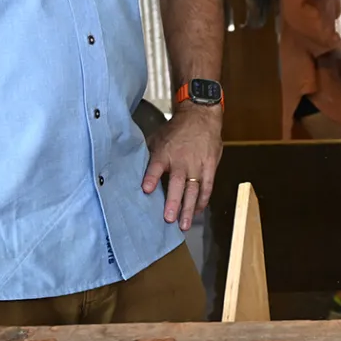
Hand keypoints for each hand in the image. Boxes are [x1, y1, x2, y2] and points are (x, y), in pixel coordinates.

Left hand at [143, 104, 221, 229]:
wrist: (201, 116)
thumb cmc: (176, 129)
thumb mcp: (157, 138)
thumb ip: (148, 155)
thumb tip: (130, 168)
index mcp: (165, 153)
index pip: (156, 167)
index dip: (152, 178)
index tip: (146, 189)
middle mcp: (182, 161)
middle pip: (178, 185)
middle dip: (174, 202)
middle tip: (169, 219)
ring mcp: (198, 165)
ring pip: (194, 190)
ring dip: (188, 208)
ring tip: (184, 224)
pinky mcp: (210, 166)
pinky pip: (207, 186)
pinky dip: (202, 200)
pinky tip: (197, 211)